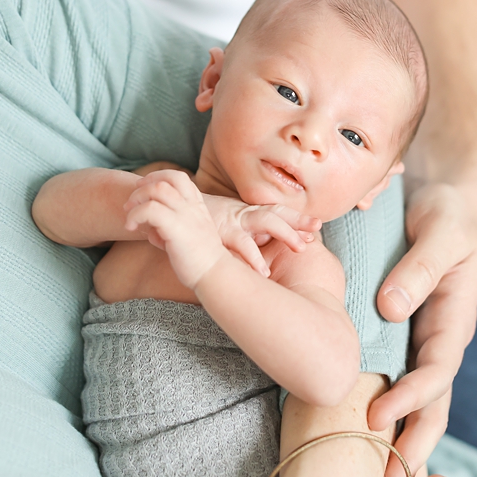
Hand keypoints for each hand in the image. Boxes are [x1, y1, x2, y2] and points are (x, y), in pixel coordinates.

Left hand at [123, 170, 226, 287]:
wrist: (216, 276)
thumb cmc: (199, 261)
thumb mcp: (185, 238)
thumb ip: (168, 228)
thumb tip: (149, 230)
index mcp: (197, 207)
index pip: (178, 178)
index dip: (157, 177)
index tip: (143, 188)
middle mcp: (192, 207)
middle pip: (166, 179)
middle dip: (143, 186)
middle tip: (130, 203)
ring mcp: (186, 216)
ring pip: (158, 189)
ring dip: (137, 198)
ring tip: (129, 214)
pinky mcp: (176, 229)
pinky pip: (150, 210)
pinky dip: (135, 214)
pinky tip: (131, 227)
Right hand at [126, 174, 317, 276]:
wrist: (159, 204)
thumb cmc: (188, 223)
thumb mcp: (213, 228)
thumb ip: (230, 238)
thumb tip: (249, 253)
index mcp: (241, 214)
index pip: (273, 214)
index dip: (295, 220)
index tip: (317, 228)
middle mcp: (238, 214)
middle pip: (275, 215)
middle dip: (298, 222)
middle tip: (318, 231)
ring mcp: (229, 220)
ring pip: (264, 223)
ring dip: (285, 234)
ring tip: (302, 247)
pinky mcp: (217, 230)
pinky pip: (239, 244)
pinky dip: (252, 259)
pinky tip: (264, 272)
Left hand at [369, 182, 476, 476]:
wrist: (441, 200)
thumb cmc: (446, 216)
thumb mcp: (440, 235)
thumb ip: (418, 270)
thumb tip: (389, 309)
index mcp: (452, 319)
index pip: (435, 371)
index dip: (410, 398)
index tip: (380, 417)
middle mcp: (435, 336)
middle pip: (429, 402)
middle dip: (411, 443)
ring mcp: (417, 337)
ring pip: (412, 396)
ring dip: (396, 435)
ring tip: (375, 476)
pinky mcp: (396, 329)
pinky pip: (388, 370)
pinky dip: (378, 401)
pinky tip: (356, 427)